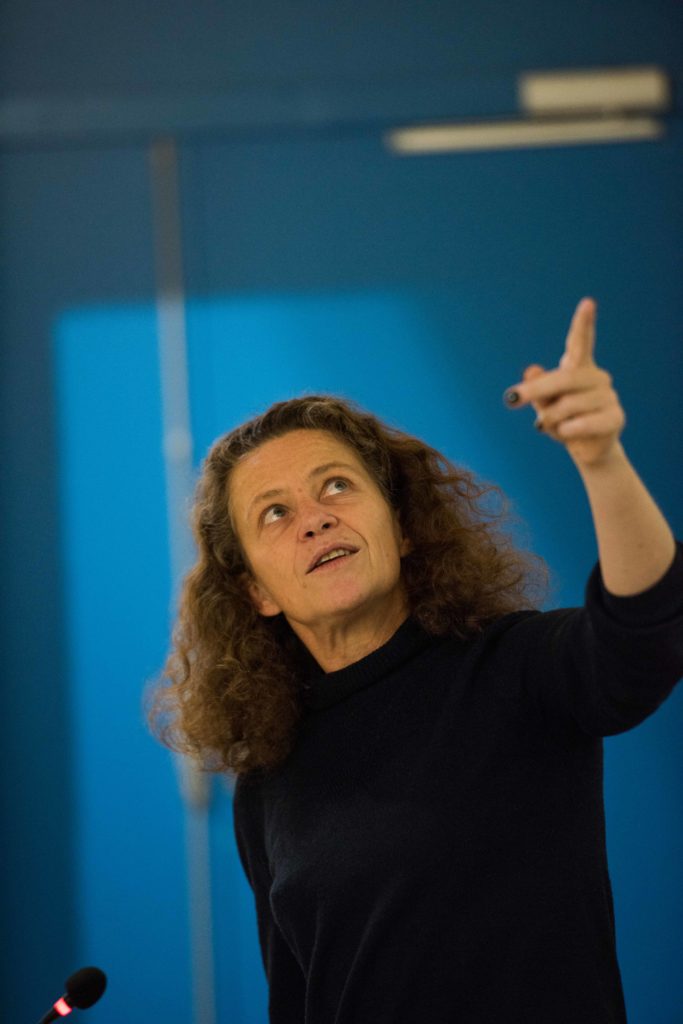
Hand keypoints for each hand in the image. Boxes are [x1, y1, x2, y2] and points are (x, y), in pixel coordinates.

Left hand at [504, 298, 625, 468]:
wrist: (586, 448)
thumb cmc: (562, 419)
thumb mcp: (544, 404)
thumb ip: (537, 389)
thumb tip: (531, 370)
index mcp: (579, 368)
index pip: (581, 342)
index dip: (584, 323)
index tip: (588, 302)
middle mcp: (597, 377)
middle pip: (564, 378)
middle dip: (536, 389)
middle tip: (512, 398)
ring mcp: (609, 397)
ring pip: (568, 406)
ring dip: (551, 420)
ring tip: (554, 427)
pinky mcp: (615, 418)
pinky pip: (581, 424)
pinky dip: (566, 432)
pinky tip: (566, 433)